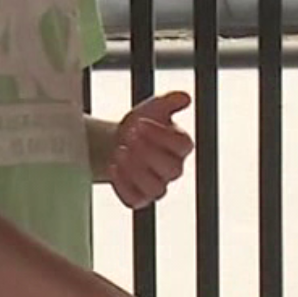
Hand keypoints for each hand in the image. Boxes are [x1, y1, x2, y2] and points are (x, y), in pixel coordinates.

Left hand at [104, 91, 194, 208]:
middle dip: (148, 151)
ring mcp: (157, 186)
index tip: (139, 123)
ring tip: (120, 150)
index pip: (183, 146)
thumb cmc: (138, 126)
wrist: (115, 142)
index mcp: (181, 146)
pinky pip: (135, 199)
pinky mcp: (139, 198)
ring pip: (155, 188)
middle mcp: (173, 169)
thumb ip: (169, 102)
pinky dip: (122, 184)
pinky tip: (112, 166)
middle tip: (129, 134)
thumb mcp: (152, 108)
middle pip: (171, 169)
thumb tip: (185, 97)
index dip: (161, 135)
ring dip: (135, 169)